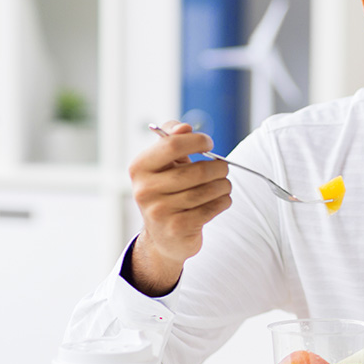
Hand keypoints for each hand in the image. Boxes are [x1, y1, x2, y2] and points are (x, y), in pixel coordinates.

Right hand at [127, 121, 231, 295]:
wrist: (163, 236)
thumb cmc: (168, 190)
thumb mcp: (164, 163)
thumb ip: (172, 137)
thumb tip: (184, 127)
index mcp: (140, 167)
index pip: (173, 144)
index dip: (198, 141)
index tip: (209, 144)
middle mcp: (144, 190)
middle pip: (197, 171)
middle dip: (218, 168)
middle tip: (223, 168)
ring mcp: (159, 212)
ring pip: (207, 191)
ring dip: (223, 185)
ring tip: (224, 184)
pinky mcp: (176, 229)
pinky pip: (211, 209)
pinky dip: (223, 201)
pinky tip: (221, 199)